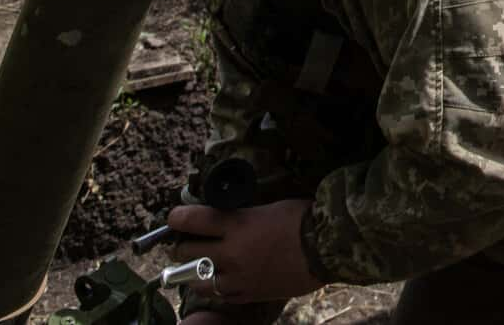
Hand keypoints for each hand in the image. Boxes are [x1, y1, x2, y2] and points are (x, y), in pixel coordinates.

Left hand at [167, 198, 324, 305]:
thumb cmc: (304, 220)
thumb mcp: (269, 208)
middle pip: (186, 251)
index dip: (177, 217)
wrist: (328, 248)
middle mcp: (231, 251)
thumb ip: (243, 217)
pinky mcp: (248, 294)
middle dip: (182, 245)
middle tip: (187, 242)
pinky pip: (219, 294)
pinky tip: (222, 280)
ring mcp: (238, 276)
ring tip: (198, 265)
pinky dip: (216, 286)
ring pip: (194, 278)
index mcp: (238, 224)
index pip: (192, 220)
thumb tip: (225, 219)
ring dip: (192, 270)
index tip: (175, 217)